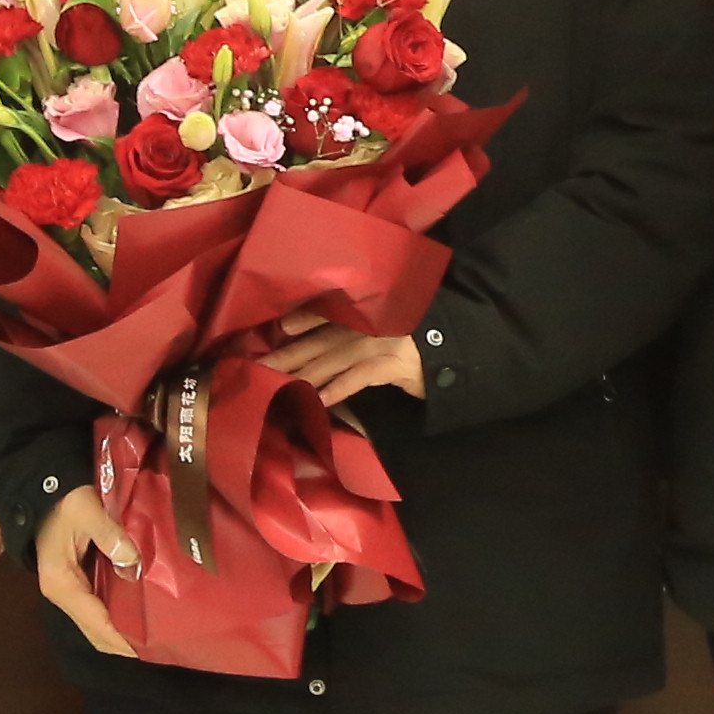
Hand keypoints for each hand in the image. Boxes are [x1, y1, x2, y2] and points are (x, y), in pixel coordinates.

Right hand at [33, 488, 140, 658]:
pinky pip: (97, 607)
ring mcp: (67, 588)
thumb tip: (132, 563)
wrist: (40, 486)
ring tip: (153, 633)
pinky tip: (138, 613)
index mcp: (62, 584)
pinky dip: (116, 616)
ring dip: (120, 631)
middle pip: (94, 631)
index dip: (121, 638)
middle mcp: (62, 594)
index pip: (95, 622)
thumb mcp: (86, 511)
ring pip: (95, 622)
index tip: (147, 647)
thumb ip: (110, 536)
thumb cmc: (63, 500)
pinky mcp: (75, 580)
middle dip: (123, 642)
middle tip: (159, 645)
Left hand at [264, 315, 424, 405]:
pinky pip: (358, 378)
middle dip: (287, 355)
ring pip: (332, 360)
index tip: (274, 331)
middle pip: (318, 342)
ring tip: (275, 384)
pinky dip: (338, 388)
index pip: (324, 314)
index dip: (300, 322)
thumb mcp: (382, 327)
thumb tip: (305, 332)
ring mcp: (378, 344)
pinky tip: (319, 399)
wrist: (456, 348)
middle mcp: (366, 325)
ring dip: (302, 374)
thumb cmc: (414, 340)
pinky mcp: (391, 366)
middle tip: (257, 367)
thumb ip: (350, 327)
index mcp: (362, 313)